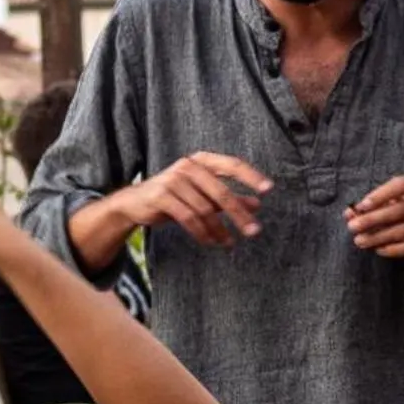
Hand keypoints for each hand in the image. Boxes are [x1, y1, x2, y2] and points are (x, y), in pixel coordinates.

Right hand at [119, 151, 273, 248]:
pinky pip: (189, 218)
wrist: (134, 203)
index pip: (231, 164)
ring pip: (205, 209)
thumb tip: (257, 204)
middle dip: (239, 214)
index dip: (251, 176)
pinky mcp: (162, 196)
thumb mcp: (202, 195)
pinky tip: (211, 242)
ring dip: (220, 229)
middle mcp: (188, 166)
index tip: (269, 189)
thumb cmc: (173, 197)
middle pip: (221, 192)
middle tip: (254, 231)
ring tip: (229, 243)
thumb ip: (227, 198)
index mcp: (201, 160)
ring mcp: (173, 180)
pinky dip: (203, 233)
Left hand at [347, 174, 403, 260]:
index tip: (361, 206)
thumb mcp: (392, 203)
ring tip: (359, 241)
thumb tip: (349, 214)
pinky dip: (395, 249)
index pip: (402, 184)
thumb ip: (371, 206)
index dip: (381, 194)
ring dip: (379, 236)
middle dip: (373, 219)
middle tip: (352, 227)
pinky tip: (379, 250)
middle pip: (401, 209)